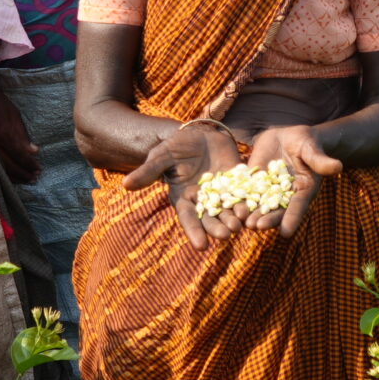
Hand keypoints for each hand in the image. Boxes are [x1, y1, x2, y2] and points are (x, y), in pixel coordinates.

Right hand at [0, 78, 41, 179]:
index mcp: (4, 134)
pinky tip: (11, 177)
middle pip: (10, 166)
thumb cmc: (0, 105)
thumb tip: (35, 152)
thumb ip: (23, 136)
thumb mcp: (16, 116)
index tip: (38, 169)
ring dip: (15, 176)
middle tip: (35, 178)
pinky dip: (3, 173)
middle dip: (24, 173)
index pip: (20, 155)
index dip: (29, 164)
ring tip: (26, 180)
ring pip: (0, 169)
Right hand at [126, 120, 243, 249]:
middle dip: (217, 228)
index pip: (189, 219)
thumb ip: (148, 171)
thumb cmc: (176, 146)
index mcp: (185, 199)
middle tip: (225, 236)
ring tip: (240, 226)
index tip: (201, 247)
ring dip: (235, 219)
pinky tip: (253, 209)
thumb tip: (125, 184)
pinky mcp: (237, 182)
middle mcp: (204, 201)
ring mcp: (222, 192)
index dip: (194, 232)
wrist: (200, 132)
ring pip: (229, 210)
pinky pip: (244, 195)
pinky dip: (248, 203)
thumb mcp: (161, 156)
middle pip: (211, 219)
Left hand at [241, 123, 341, 237]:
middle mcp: (284, 196)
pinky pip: (245, 192)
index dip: (292, 219)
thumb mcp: (312, 150)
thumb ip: (320, 161)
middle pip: (276, 210)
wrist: (289, 138)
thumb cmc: (307, 144)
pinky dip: (237, 200)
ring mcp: (267, 191)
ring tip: (242, 221)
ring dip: (251, 214)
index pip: (298, 207)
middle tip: (256, 227)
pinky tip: (228, 206)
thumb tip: (338, 167)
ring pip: (259, 205)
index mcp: (302, 191)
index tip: (286, 233)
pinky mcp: (254, 182)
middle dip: (267, 219)